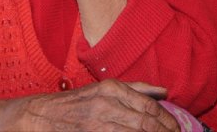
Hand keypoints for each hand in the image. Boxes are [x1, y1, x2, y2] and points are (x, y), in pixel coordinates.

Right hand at [22, 79, 179, 130]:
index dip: (168, 122)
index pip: (150, 107)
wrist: (40, 118)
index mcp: (112, 89)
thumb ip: (135, 89)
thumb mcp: (103, 89)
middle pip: (147, 124)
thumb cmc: (75, 104)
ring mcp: (99, 125)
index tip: (177, 129)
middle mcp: (106, 105)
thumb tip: (164, 92)